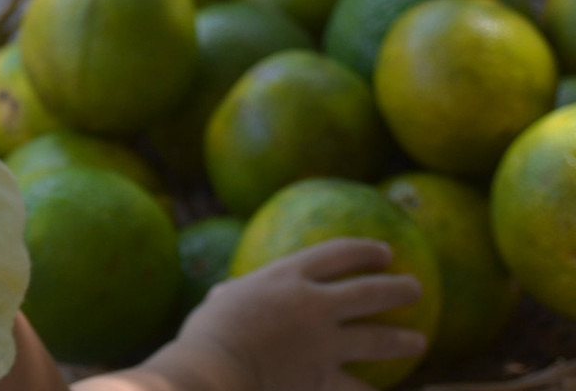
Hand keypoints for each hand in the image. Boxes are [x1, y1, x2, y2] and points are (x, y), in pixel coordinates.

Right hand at [144, 238, 426, 390]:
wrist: (217, 367)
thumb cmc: (208, 332)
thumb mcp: (221, 301)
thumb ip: (234, 294)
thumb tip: (227, 293)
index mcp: (286, 276)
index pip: (337, 254)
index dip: (364, 250)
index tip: (384, 252)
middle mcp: (314, 304)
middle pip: (367, 292)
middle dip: (396, 289)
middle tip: (415, 288)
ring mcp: (323, 343)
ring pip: (375, 339)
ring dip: (402, 340)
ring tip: (420, 341)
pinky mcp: (322, 378)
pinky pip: (358, 389)